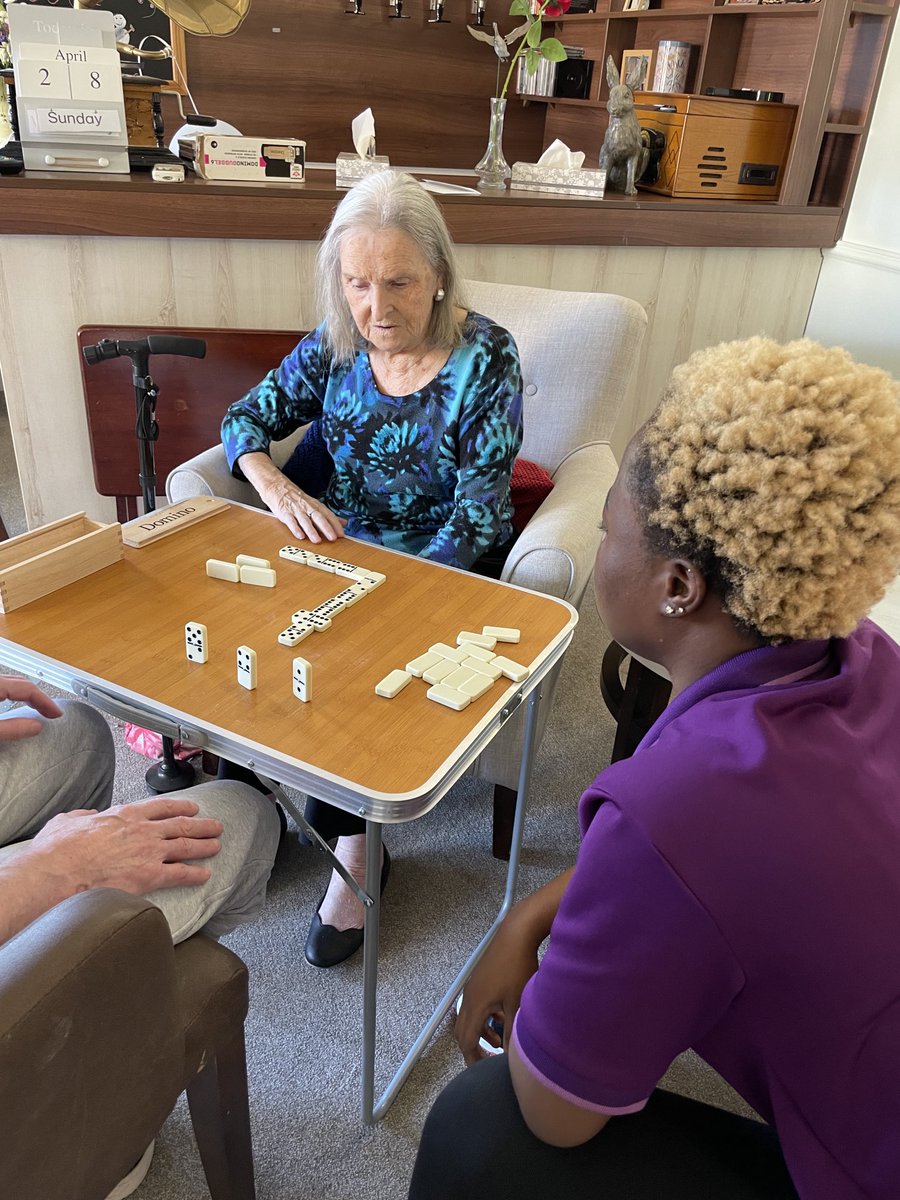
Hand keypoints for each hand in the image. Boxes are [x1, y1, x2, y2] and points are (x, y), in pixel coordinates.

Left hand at [0, 677, 62, 741]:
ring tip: (37, 708)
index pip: (29, 689)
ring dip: (27, 696)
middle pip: (22, 683)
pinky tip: (14, 704)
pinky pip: (3, 687)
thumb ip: (12, 729)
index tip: (57, 713)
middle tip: (51, 712)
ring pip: (12, 684)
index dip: (46, 702)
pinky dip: (14, 696)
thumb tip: (36, 727)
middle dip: (40, 698)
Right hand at [30, 798, 224, 895]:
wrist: (59, 872)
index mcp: (125, 815)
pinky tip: (205, 875)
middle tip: (215, 826)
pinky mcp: (149, 876)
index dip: (181, 807)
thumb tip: (87, 816)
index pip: (162, 807)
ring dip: (204, 846)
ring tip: (217, 846)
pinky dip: (195, 874)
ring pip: (186, 847)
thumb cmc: (59, 849)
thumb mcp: (68, 820)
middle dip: (201, 825)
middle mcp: (143, 831)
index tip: (193, 808)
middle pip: (181, 825)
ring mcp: (149, 853)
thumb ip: (83, 816)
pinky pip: (180, 874)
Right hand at [254, 469, 345, 543]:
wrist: (276, 486)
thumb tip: (343, 523)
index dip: (335, 525)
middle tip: (333, 538)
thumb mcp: (313, 504)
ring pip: (305, 520)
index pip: (328, 515)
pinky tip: (300, 536)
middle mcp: (307, 507)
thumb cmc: (296, 498)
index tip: (342, 534)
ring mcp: (295, 510)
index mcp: (315, 505)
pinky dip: (295, 529)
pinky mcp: (284, 513)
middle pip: (318, 517)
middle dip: (326, 528)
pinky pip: (291, 521)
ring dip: (312, 531)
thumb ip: (328, 515)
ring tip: (317, 541)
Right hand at [454, 913, 540, 1065]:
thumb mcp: (517, 1003)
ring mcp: (473, 987)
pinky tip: (502, 1016)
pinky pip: (476, 1006)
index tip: (484, 1072)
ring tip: (500, 1040)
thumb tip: (511, 1056)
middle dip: (474, 1048)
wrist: (516, 933)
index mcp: (475, 1005)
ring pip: (469, 1018)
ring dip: (481, 1032)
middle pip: (462, 1031)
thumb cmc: (518, 967)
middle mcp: (469, 997)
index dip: (474, 1059)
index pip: (466, 1041)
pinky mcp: (480, 979)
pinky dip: (484, 1017)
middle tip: (488, 1061)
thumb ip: (512, 1032)